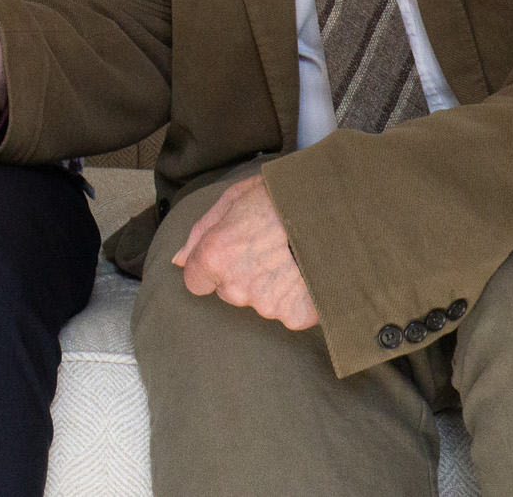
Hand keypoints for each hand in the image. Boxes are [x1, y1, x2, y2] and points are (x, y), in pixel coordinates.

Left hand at [170, 174, 318, 329]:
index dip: (212, 267)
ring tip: (292, 256)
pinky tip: (308, 273)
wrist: (334, 209)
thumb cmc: (282, 196)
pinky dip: (298, 297)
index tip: (232, 254)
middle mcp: (235, 286)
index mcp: (214, 256)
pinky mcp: (297, 316)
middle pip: (229, 291)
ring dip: (271, 285)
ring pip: (260, 301)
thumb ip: (201, 231)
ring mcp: (267, 305)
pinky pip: (290, 312)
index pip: (195, 282)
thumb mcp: (234, 198)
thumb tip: (178, 260)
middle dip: (243, 274)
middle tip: (269, 248)